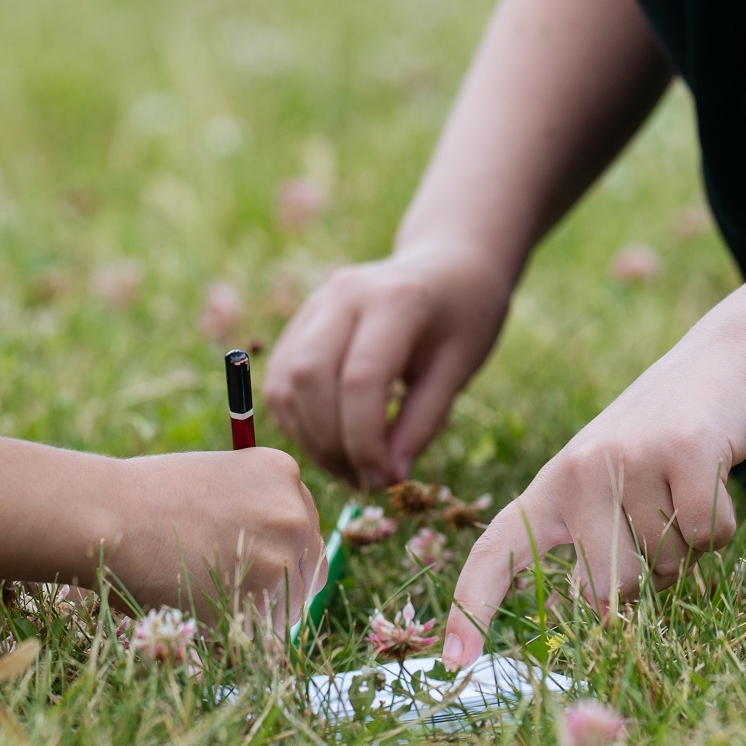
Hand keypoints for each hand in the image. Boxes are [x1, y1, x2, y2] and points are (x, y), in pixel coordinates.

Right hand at [88, 447, 323, 637]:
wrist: (113, 517)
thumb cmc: (147, 498)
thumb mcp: (217, 480)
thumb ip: (253, 507)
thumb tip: (272, 550)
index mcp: (284, 473)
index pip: (304, 524)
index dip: (279, 548)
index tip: (252, 559)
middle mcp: (294, 512)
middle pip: (309, 565)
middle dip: (280, 582)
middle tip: (235, 590)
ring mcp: (282, 557)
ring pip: (290, 603)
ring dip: (259, 611)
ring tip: (207, 596)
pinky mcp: (265, 601)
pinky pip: (265, 631)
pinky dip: (239, 632)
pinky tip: (203, 610)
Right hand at [272, 237, 514, 486]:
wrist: (447, 266)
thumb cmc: (463, 318)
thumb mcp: (459, 369)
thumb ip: (421, 422)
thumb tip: (385, 477)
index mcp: (396, 299)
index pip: (360, 379)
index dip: (365, 441)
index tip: (387, 479)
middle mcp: (344, 294)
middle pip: (310, 378)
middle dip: (332, 443)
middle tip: (366, 479)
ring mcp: (316, 303)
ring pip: (287, 383)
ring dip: (312, 439)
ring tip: (352, 466)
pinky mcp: (301, 321)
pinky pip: (282, 381)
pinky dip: (301, 421)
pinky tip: (335, 440)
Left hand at [441, 329, 745, 665]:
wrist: (723, 361)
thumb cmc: (661, 443)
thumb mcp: (608, 487)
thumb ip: (590, 544)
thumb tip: (587, 610)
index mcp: (551, 486)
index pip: (496, 551)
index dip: (472, 607)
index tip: (455, 661)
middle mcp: (579, 469)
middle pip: (608, 590)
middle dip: (644, 582)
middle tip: (658, 524)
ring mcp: (630, 456)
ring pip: (667, 566)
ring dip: (687, 547)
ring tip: (684, 490)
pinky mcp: (686, 447)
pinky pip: (709, 536)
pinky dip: (721, 525)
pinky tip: (713, 477)